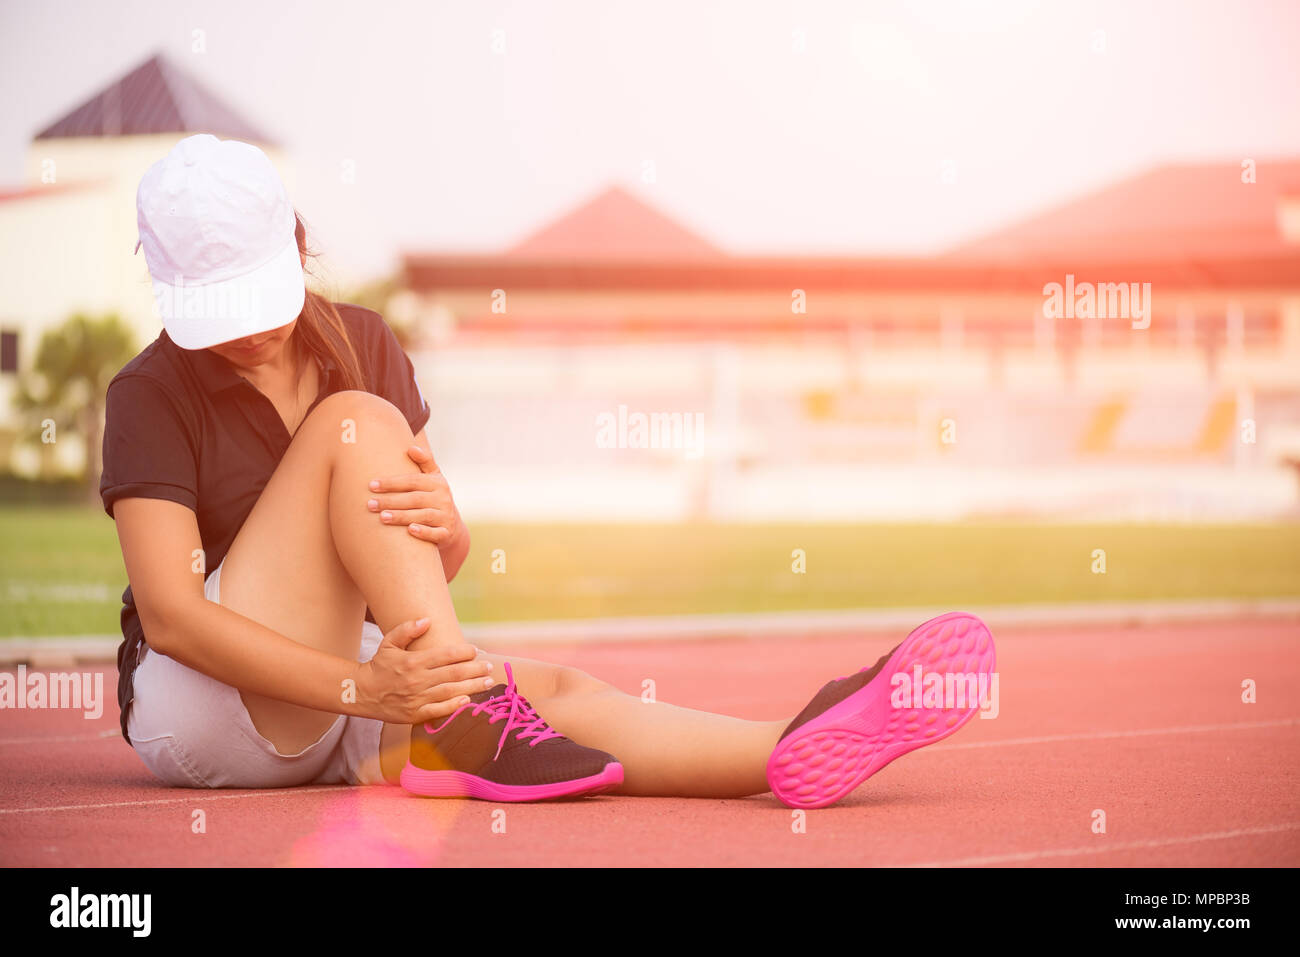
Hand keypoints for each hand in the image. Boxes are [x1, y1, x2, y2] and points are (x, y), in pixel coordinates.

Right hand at [356, 617, 493, 723]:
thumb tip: (427, 620)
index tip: (475, 650)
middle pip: (453, 673)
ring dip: (472, 686)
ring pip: (450, 691)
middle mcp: (417, 680)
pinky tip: (468, 701)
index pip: (445, 654)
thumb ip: (407, 630)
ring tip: (487, 682)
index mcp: (413, 661)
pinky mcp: (415, 714)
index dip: (463, 652)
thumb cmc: (379, 665)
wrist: (361, 692)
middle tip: (489, 666)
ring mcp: (417, 698)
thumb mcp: (389, 643)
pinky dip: (454, 706)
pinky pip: (439, 711)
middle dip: (475, 669)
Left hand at [367, 445, 463, 548]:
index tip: (372, 485)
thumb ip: (424, 461)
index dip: (392, 483)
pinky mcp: (447, 533)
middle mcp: (443, 499)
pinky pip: (436, 533)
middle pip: (415, 499)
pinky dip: (424, 532)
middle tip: (370, 504)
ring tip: (382, 517)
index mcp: (438, 483)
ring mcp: (446, 516)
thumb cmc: (434, 497)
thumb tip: (412, 447)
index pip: (412, 481)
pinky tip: (410, 530)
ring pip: (423, 516)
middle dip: (391, 501)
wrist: (451, 526)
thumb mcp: (434, 478)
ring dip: (402, 516)